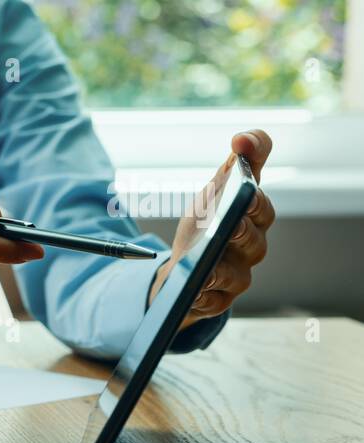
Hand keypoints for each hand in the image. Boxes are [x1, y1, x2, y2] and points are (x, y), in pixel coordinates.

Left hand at [153, 130, 274, 330]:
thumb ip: (230, 169)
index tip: (246, 187)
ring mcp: (239, 275)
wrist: (184, 271)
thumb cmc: (204, 228)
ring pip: (236, 274)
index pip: (260, 202)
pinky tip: (193, 292)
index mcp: (251, 217)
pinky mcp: (220, 301)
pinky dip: (203, 296)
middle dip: (242, 230)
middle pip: (253, 238)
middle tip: (231, 224)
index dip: (254, 199)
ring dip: (220, 269)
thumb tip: (242, 139)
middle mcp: (252, 246)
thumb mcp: (210, 196)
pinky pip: (215, 301)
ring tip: (204, 268)